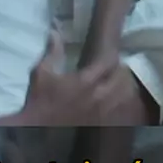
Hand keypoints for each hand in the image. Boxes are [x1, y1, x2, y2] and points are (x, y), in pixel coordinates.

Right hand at [21, 33, 139, 124]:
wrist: (37, 130)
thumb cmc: (40, 101)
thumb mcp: (41, 73)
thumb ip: (52, 52)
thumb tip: (55, 32)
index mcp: (85, 81)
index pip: (110, 62)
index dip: (112, 56)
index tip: (109, 55)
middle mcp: (98, 96)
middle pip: (122, 78)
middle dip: (120, 71)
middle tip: (116, 68)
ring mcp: (101, 112)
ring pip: (124, 95)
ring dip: (123, 87)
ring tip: (119, 83)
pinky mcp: (101, 124)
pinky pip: (119, 111)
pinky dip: (120, 103)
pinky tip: (115, 101)